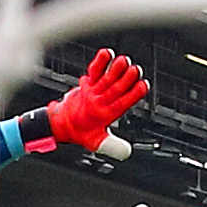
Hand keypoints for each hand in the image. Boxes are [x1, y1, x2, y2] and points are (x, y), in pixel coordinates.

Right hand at [29, 48, 147, 158]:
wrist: (63, 124)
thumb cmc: (81, 133)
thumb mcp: (97, 143)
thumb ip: (111, 146)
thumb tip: (127, 153)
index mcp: (108, 114)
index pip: (123, 103)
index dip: (134, 95)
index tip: (143, 85)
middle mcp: (104, 100)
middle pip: (116, 88)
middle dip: (125, 78)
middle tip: (134, 69)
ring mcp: (96, 91)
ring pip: (107, 78)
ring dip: (115, 69)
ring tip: (123, 61)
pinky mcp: (88, 84)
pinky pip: (94, 71)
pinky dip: (100, 62)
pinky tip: (106, 53)